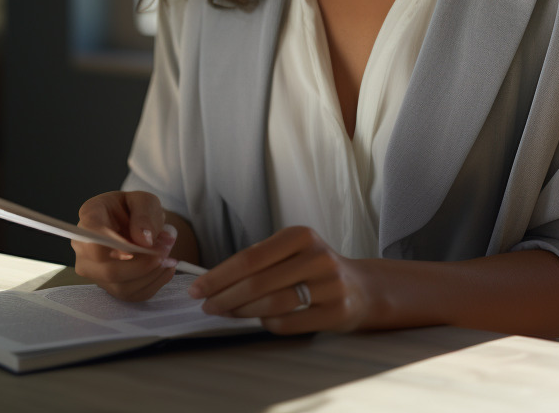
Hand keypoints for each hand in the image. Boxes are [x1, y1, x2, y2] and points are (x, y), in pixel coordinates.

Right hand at [72, 190, 177, 301]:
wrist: (137, 223)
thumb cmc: (135, 209)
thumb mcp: (145, 200)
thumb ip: (144, 214)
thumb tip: (144, 241)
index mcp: (90, 218)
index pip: (92, 240)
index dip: (117, 248)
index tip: (145, 244)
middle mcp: (84, 249)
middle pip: (109, 271)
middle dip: (144, 263)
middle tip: (166, 249)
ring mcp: (95, 271)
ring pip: (122, 287)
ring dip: (152, 274)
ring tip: (168, 255)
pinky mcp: (110, 286)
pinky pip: (133, 295)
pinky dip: (154, 283)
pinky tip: (165, 267)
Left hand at [187, 226, 372, 333]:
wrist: (361, 288)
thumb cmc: (313, 268)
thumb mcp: (292, 251)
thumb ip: (259, 260)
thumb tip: (212, 280)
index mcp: (301, 235)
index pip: (249, 258)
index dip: (219, 276)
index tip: (197, 288)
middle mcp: (317, 257)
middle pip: (257, 282)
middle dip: (225, 297)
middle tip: (207, 306)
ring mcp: (329, 285)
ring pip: (272, 304)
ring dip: (242, 312)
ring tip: (226, 313)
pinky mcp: (336, 311)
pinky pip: (289, 322)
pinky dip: (267, 323)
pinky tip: (258, 320)